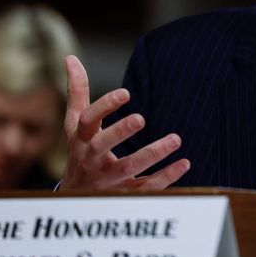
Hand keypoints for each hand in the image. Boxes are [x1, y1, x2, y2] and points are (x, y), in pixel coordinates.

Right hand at [59, 55, 190, 189]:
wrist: (75, 198)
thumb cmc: (79, 151)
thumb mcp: (75, 124)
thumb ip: (77, 92)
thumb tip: (70, 58)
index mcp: (81, 139)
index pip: (87, 120)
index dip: (104, 106)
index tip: (126, 93)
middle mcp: (91, 160)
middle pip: (101, 146)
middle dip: (120, 132)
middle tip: (141, 118)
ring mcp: (108, 180)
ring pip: (128, 168)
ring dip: (152, 154)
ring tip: (176, 139)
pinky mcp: (125, 195)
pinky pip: (146, 188)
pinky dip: (166, 177)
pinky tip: (185, 163)